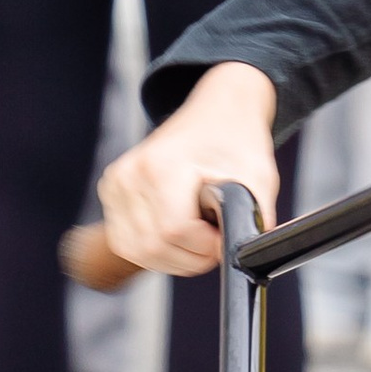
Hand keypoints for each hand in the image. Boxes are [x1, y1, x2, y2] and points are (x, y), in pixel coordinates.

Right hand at [98, 62, 279, 275]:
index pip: (174, 230)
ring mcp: (115, 185)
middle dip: (192, 256)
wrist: (216, 115)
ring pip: (140, 252)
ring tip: (199, 235)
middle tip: (214, 239)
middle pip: (154, 247)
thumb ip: (254, 218)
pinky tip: (178, 234)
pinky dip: (157, 250)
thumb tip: (245, 255)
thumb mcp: (259, 177)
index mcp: (160, 164)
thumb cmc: (235, 143)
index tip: (223, 236)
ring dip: (175, 256)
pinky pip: (129, 245)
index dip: (205, 246)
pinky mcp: (111, 196)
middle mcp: (129, 174)